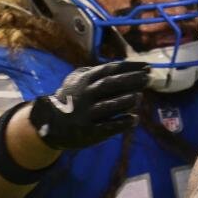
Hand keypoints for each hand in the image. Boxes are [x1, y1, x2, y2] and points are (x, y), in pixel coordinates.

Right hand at [28, 61, 148, 149]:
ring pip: (108, 106)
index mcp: (84, 80)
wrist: (49, 123)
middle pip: (110, 85)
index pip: (110, 69)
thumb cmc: (72, 98)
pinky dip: (121, 123)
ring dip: (126, 101)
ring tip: (140, 96)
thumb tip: (128, 68)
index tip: (147, 66)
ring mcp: (86, 114)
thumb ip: (98, 73)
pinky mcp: (88, 131)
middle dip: (131, 80)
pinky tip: (134, 119)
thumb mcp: (77, 80)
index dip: (129, 67)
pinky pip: (107, 127)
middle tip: (148, 78)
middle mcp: (85, 95)